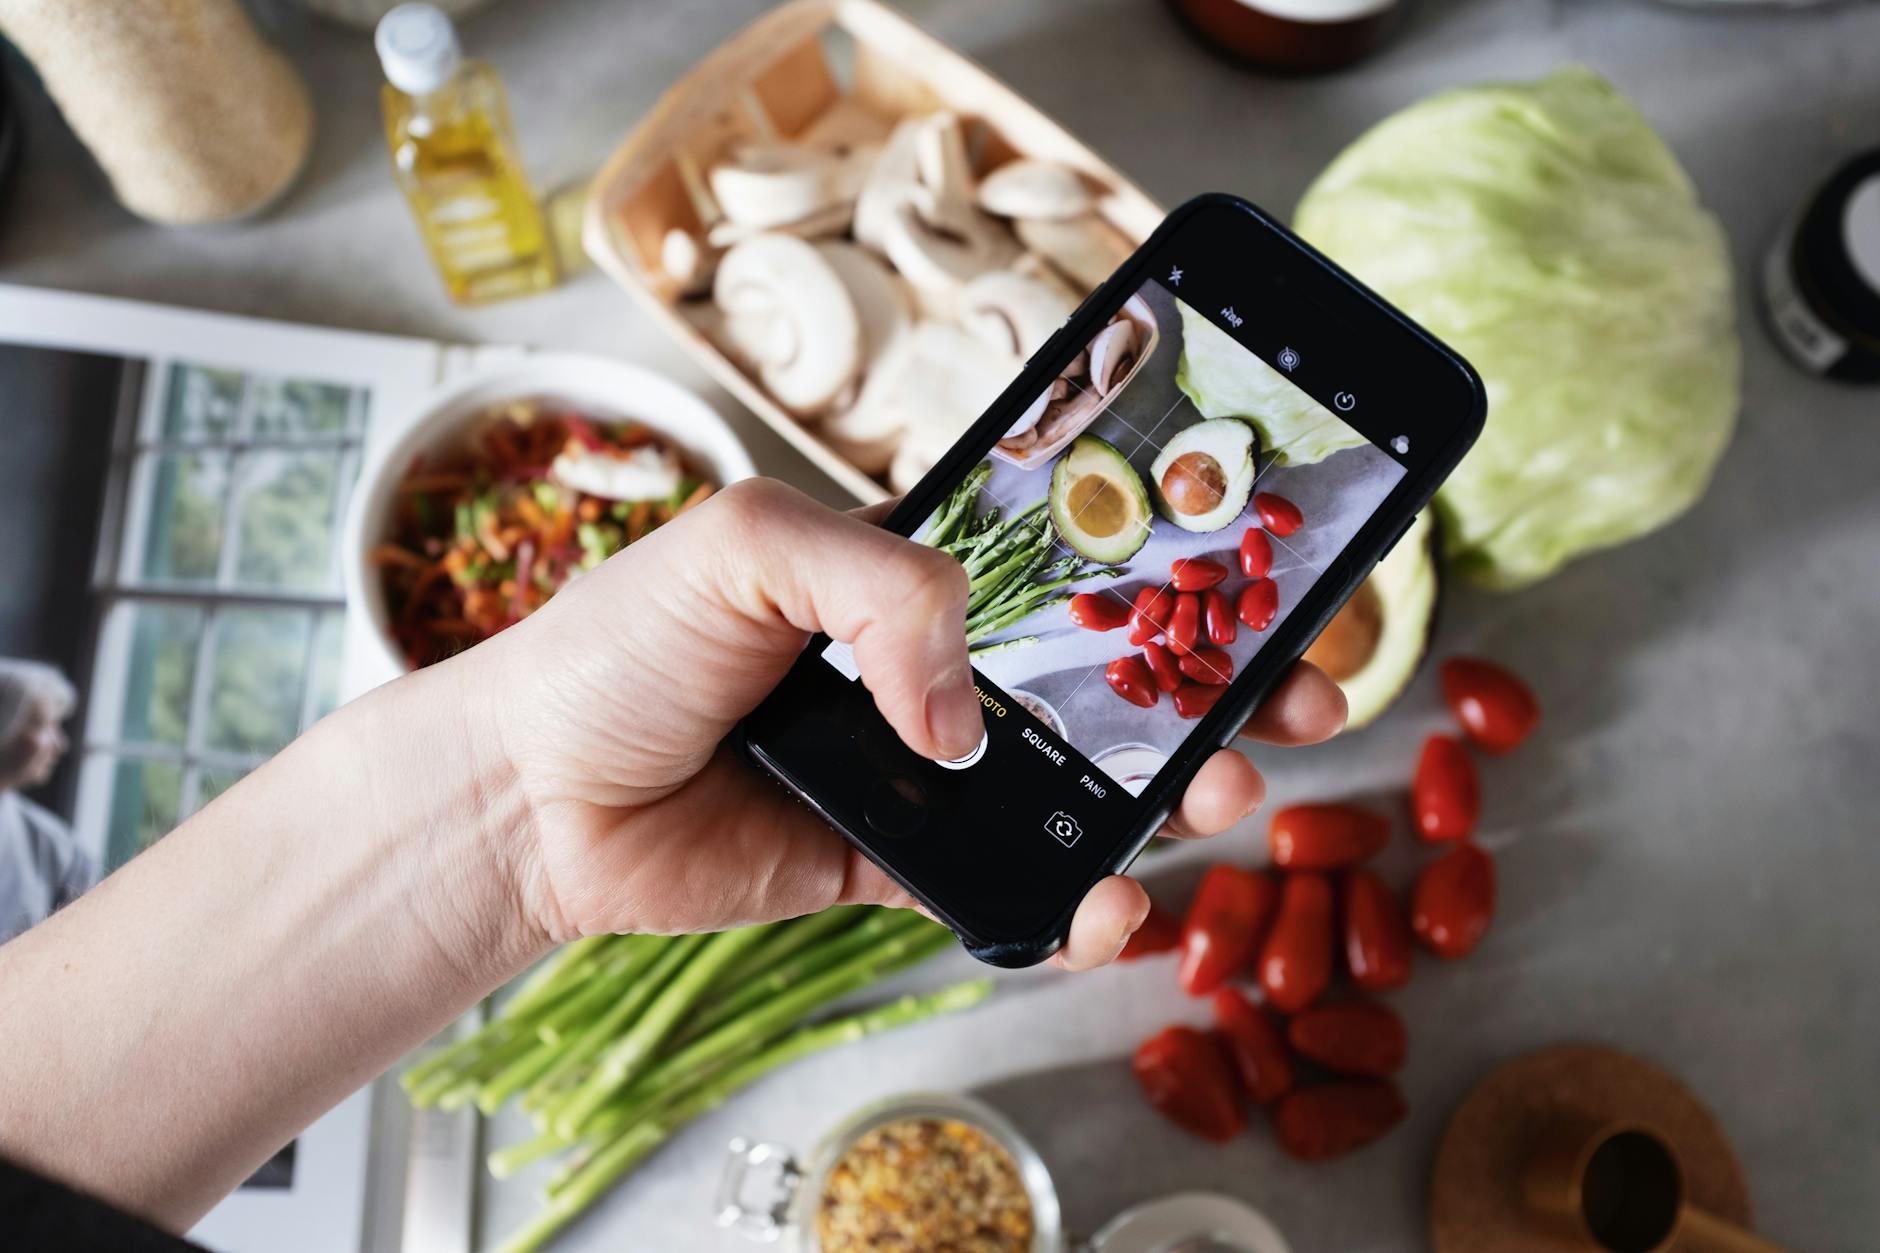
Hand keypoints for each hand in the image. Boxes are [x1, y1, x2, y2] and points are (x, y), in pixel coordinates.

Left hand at [472, 479, 1345, 969]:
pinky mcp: (888, 864)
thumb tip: (965, 723)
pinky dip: (1070, 899)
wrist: (530, 791)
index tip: (1262, 588)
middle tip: (1297, 705)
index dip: (1172, 574)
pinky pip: (1002, 883)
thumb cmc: (620, 643)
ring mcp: (917, 770)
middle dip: (1213, 691)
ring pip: (1072, 787)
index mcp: (909, 573)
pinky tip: (1109, 902)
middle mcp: (928, 668)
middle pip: (1103, 678)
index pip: (1070, 562)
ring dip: (1167, 795)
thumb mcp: (749, 545)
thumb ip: (888, 592)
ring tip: (1222, 799)